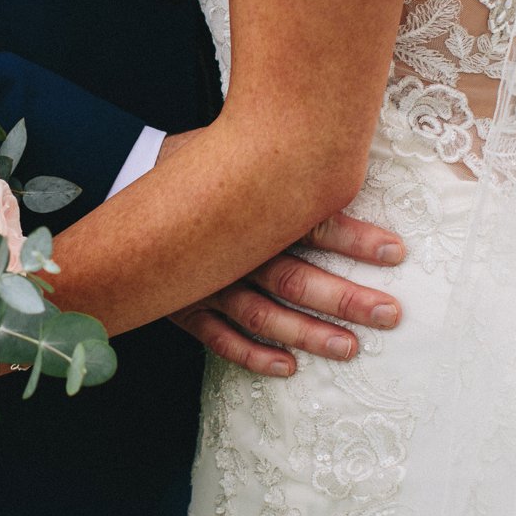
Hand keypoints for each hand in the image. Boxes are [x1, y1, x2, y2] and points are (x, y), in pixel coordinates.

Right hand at [157, 131, 404, 377]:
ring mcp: (206, 281)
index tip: (396, 253)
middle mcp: (231, 248)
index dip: (354, 240)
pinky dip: (252, 354)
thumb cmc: (193, 164)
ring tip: (348, 348)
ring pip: (263, 314)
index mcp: (250, 207)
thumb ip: (279, 161)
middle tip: (388, 314)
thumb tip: (338, 147)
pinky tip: (286, 367)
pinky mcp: (184, 304)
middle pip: (296, 278)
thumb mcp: (233, 149)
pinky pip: (219, 338)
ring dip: (307, 333)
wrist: (120, 178)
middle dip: (345, 299)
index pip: (310, 224)